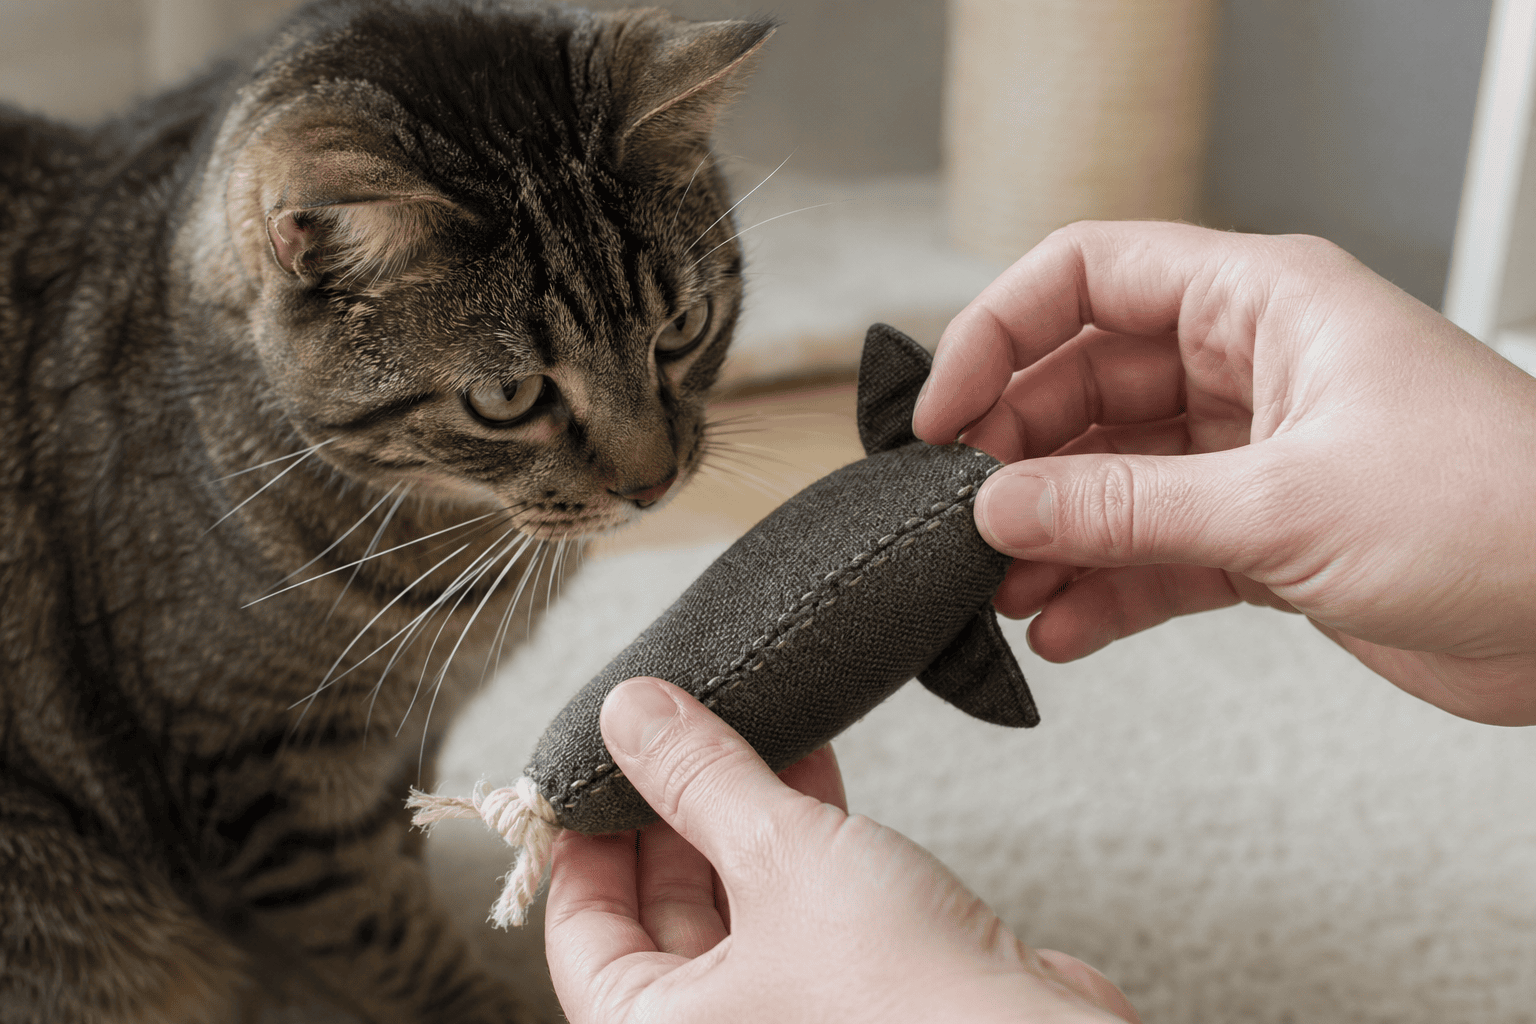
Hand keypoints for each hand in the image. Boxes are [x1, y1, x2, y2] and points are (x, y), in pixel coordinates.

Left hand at [544, 676, 1139, 1023]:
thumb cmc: (907, 1001)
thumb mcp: (781, 857)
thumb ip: (702, 779)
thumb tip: (631, 715)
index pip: (581, 927)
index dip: (585, 833)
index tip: (598, 758)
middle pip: (659, 909)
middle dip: (674, 807)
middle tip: (673, 724)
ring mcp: (789, 1013)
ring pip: (737, 900)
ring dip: (741, 809)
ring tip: (744, 724)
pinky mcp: (855, 989)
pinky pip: (799, 903)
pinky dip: (798, 837)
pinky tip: (808, 766)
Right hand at [913, 221, 1535, 724]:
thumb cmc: (1502, 511)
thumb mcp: (1282, 503)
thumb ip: (1124, 507)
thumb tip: (1000, 508)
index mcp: (1260, 304)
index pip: (1089, 278)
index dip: (999, 334)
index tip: (944, 412)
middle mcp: (1248, 369)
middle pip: (1085, 386)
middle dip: (1018, 455)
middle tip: (963, 519)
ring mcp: (1253, 454)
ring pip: (1112, 477)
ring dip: (1052, 534)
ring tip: (1002, 590)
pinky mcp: (1266, 537)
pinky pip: (1153, 551)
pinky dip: (1105, 590)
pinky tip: (1066, 631)